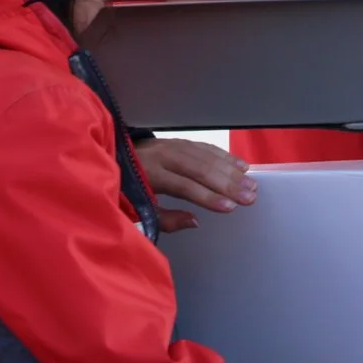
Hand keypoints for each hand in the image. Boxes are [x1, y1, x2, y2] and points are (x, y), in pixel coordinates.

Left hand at [135, 136, 257, 233]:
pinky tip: (241, 166)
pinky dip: (224, 156)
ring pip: (207, 156)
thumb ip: (166, 219)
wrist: (112, 159)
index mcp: (150, 173)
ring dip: (231, 171)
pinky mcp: (178, 141)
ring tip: (250, 184)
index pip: (184, 186)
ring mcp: (172, 145)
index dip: (208, 197)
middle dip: (227, 184)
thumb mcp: (138, 211)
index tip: (230, 207)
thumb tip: (195, 222)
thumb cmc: (125, 190)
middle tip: (249, 196)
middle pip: (200, 169)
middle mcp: (163, 155)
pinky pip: (205, 147)